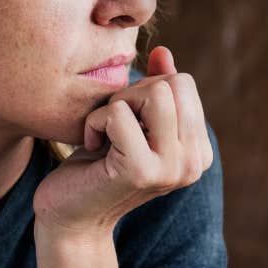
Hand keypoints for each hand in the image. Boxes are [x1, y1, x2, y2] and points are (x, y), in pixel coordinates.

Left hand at [32, 46, 213, 244]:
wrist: (69, 216)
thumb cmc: (95, 166)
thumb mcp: (129, 122)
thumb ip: (153, 90)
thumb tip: (163, 52)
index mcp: (198, 149)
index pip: (184, 83)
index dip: (144, 89)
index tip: (124, 119)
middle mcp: (194, 162)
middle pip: (173, 83)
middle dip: (132, 92)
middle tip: (111, 125)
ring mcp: (171, 168)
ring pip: (154, 93)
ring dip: (116, 104)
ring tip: (104, 133)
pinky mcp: (141, 171)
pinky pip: (119, 114)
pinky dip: (95, 122)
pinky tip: (91, 146)